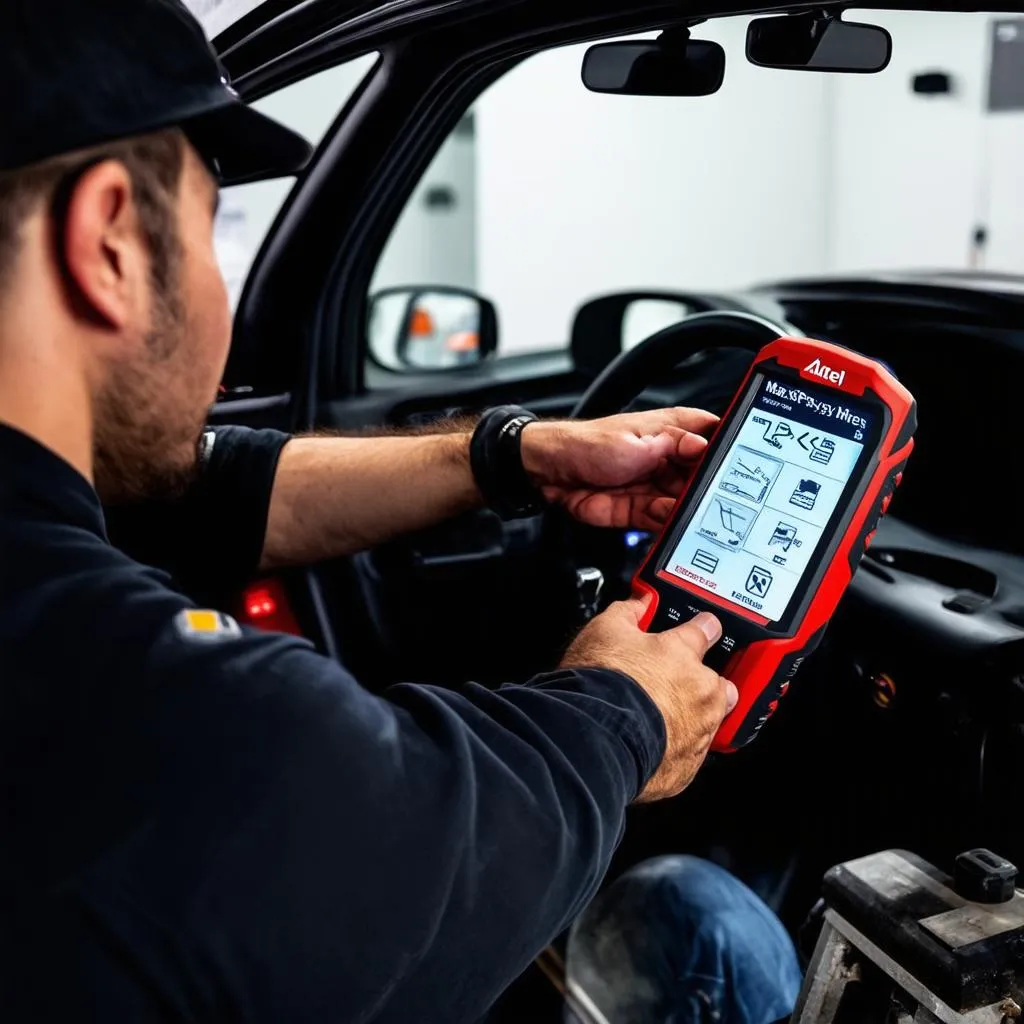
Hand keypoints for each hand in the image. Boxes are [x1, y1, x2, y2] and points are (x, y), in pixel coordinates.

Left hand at [520, 408, 717, 530]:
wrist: (549, 472)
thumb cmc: (586, 444)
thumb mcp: (634, 440)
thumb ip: (672, 446)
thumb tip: (706, 446)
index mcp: (670, 432)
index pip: (712, 436)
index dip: (730, 448)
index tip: (745, 463)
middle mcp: (668, 460)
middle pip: (705, 476)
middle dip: (713, 488)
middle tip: (720, 498)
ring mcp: (655, 486)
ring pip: (686, 503)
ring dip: (691, 510)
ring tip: (694, 512)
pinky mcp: (641, 510)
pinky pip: (664, 522)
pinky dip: (669, 525)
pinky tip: (671, 522)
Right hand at [561, 598, 737, 801]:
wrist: (591, 738)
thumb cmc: (600, 685)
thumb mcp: (604, 631)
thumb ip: (627, 612)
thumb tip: (639, 602)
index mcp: (683, 654)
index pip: (706, 630)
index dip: (701, 628)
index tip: (700, 630)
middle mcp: (700, 693)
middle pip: (720, 683)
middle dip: (704, 682)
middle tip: (673, 681)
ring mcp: (698, 733)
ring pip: (710, 722)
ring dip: (691, 718)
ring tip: (658, 717)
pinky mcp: (686, 769)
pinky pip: (690, 755)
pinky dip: (676, 749)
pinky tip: (652, 743)